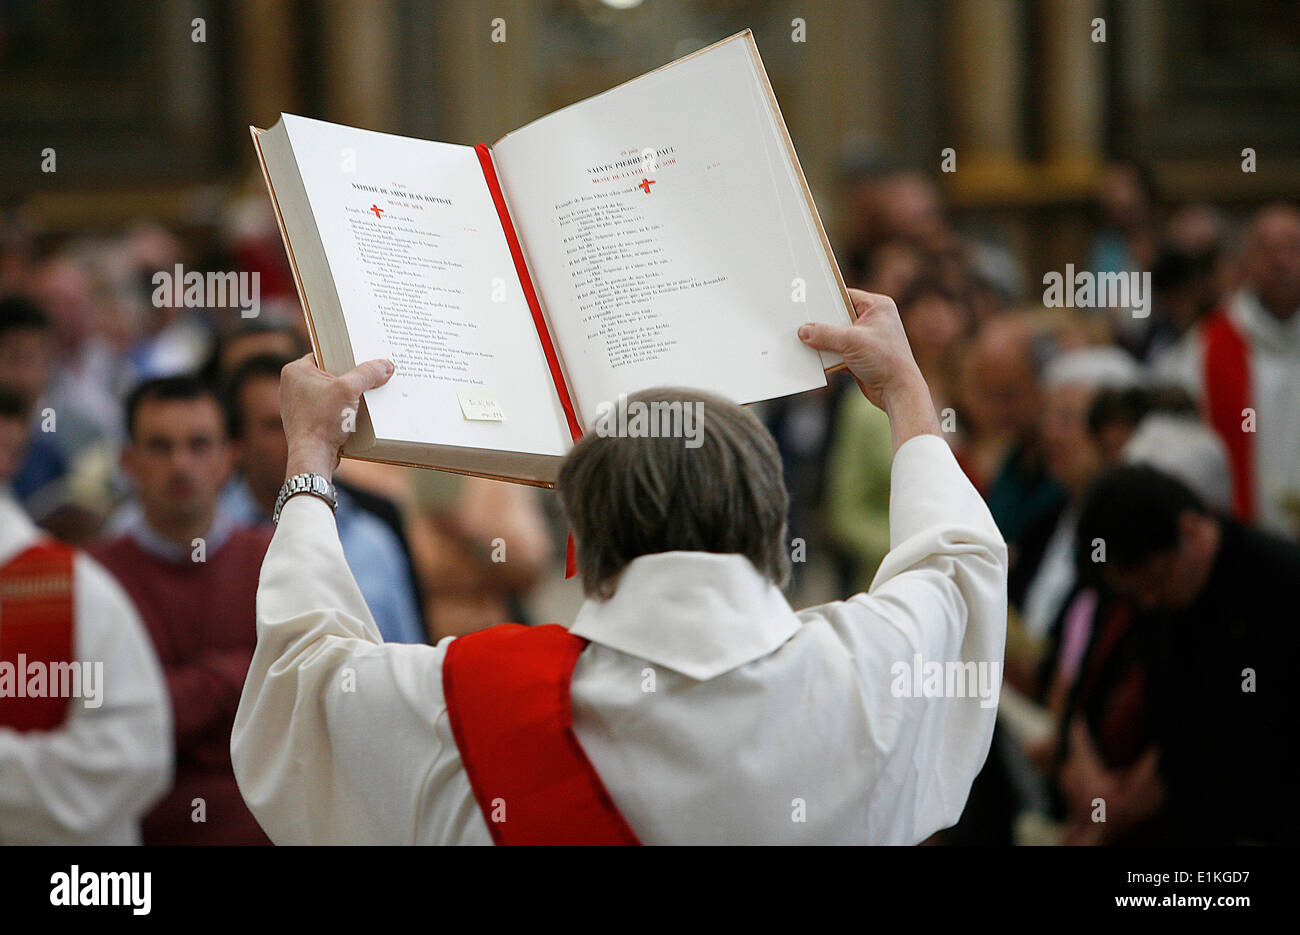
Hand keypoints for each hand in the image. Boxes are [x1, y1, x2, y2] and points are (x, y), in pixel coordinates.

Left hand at [279, 353, 394, 479]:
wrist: (313, 457)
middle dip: (351, 378)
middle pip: (331, 373)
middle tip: (371, 376)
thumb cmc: (322, 421)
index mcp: (296, 371)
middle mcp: (293, 386)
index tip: (365, 358)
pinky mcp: (308, 421)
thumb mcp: (349, 390)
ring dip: (349, 396)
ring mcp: (300, 405)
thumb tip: (385, 365)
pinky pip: (330, 409)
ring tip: (368, 395)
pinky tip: (358, 414)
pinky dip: (344, 411)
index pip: (326, 354)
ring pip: (332, 393)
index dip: (346, 355)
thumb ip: (367, 373)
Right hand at [797, 289, 937, 448]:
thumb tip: (804, 331)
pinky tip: (815, 359)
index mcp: (877, 306)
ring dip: (823, 343)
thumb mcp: (852, 341)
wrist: (898, 392)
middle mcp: (872, 320)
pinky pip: (837, 352)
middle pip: (837, 316)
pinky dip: (828, 356)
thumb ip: (825, 334)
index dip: (825, 297)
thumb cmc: (887, 361)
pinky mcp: (859, 356)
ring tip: (806, 343)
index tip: (806, 301)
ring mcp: (866, 339)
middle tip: (802, 324)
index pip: (845, 295)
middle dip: (821, 324)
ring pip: (836, 336)